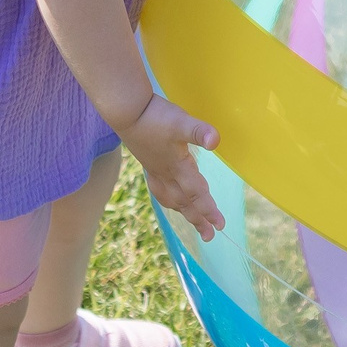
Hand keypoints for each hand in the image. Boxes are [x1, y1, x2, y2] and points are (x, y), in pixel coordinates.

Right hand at [115, 93, 224, 239]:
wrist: (126, 111)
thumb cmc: (155, 116)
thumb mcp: (181, 121)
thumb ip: (199, 131)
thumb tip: (216, 141)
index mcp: (177, 167)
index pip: (197, 194)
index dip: (209, 210)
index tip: (220, 225)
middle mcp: (166, 173)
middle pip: (184, 202)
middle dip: (198, 219)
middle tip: (209, 236)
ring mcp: (155, 169)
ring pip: (171, 198)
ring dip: (183, 211)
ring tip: (193, 222)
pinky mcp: (148, 163)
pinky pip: (160, 189)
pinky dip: (168, 199)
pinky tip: (169, 197)